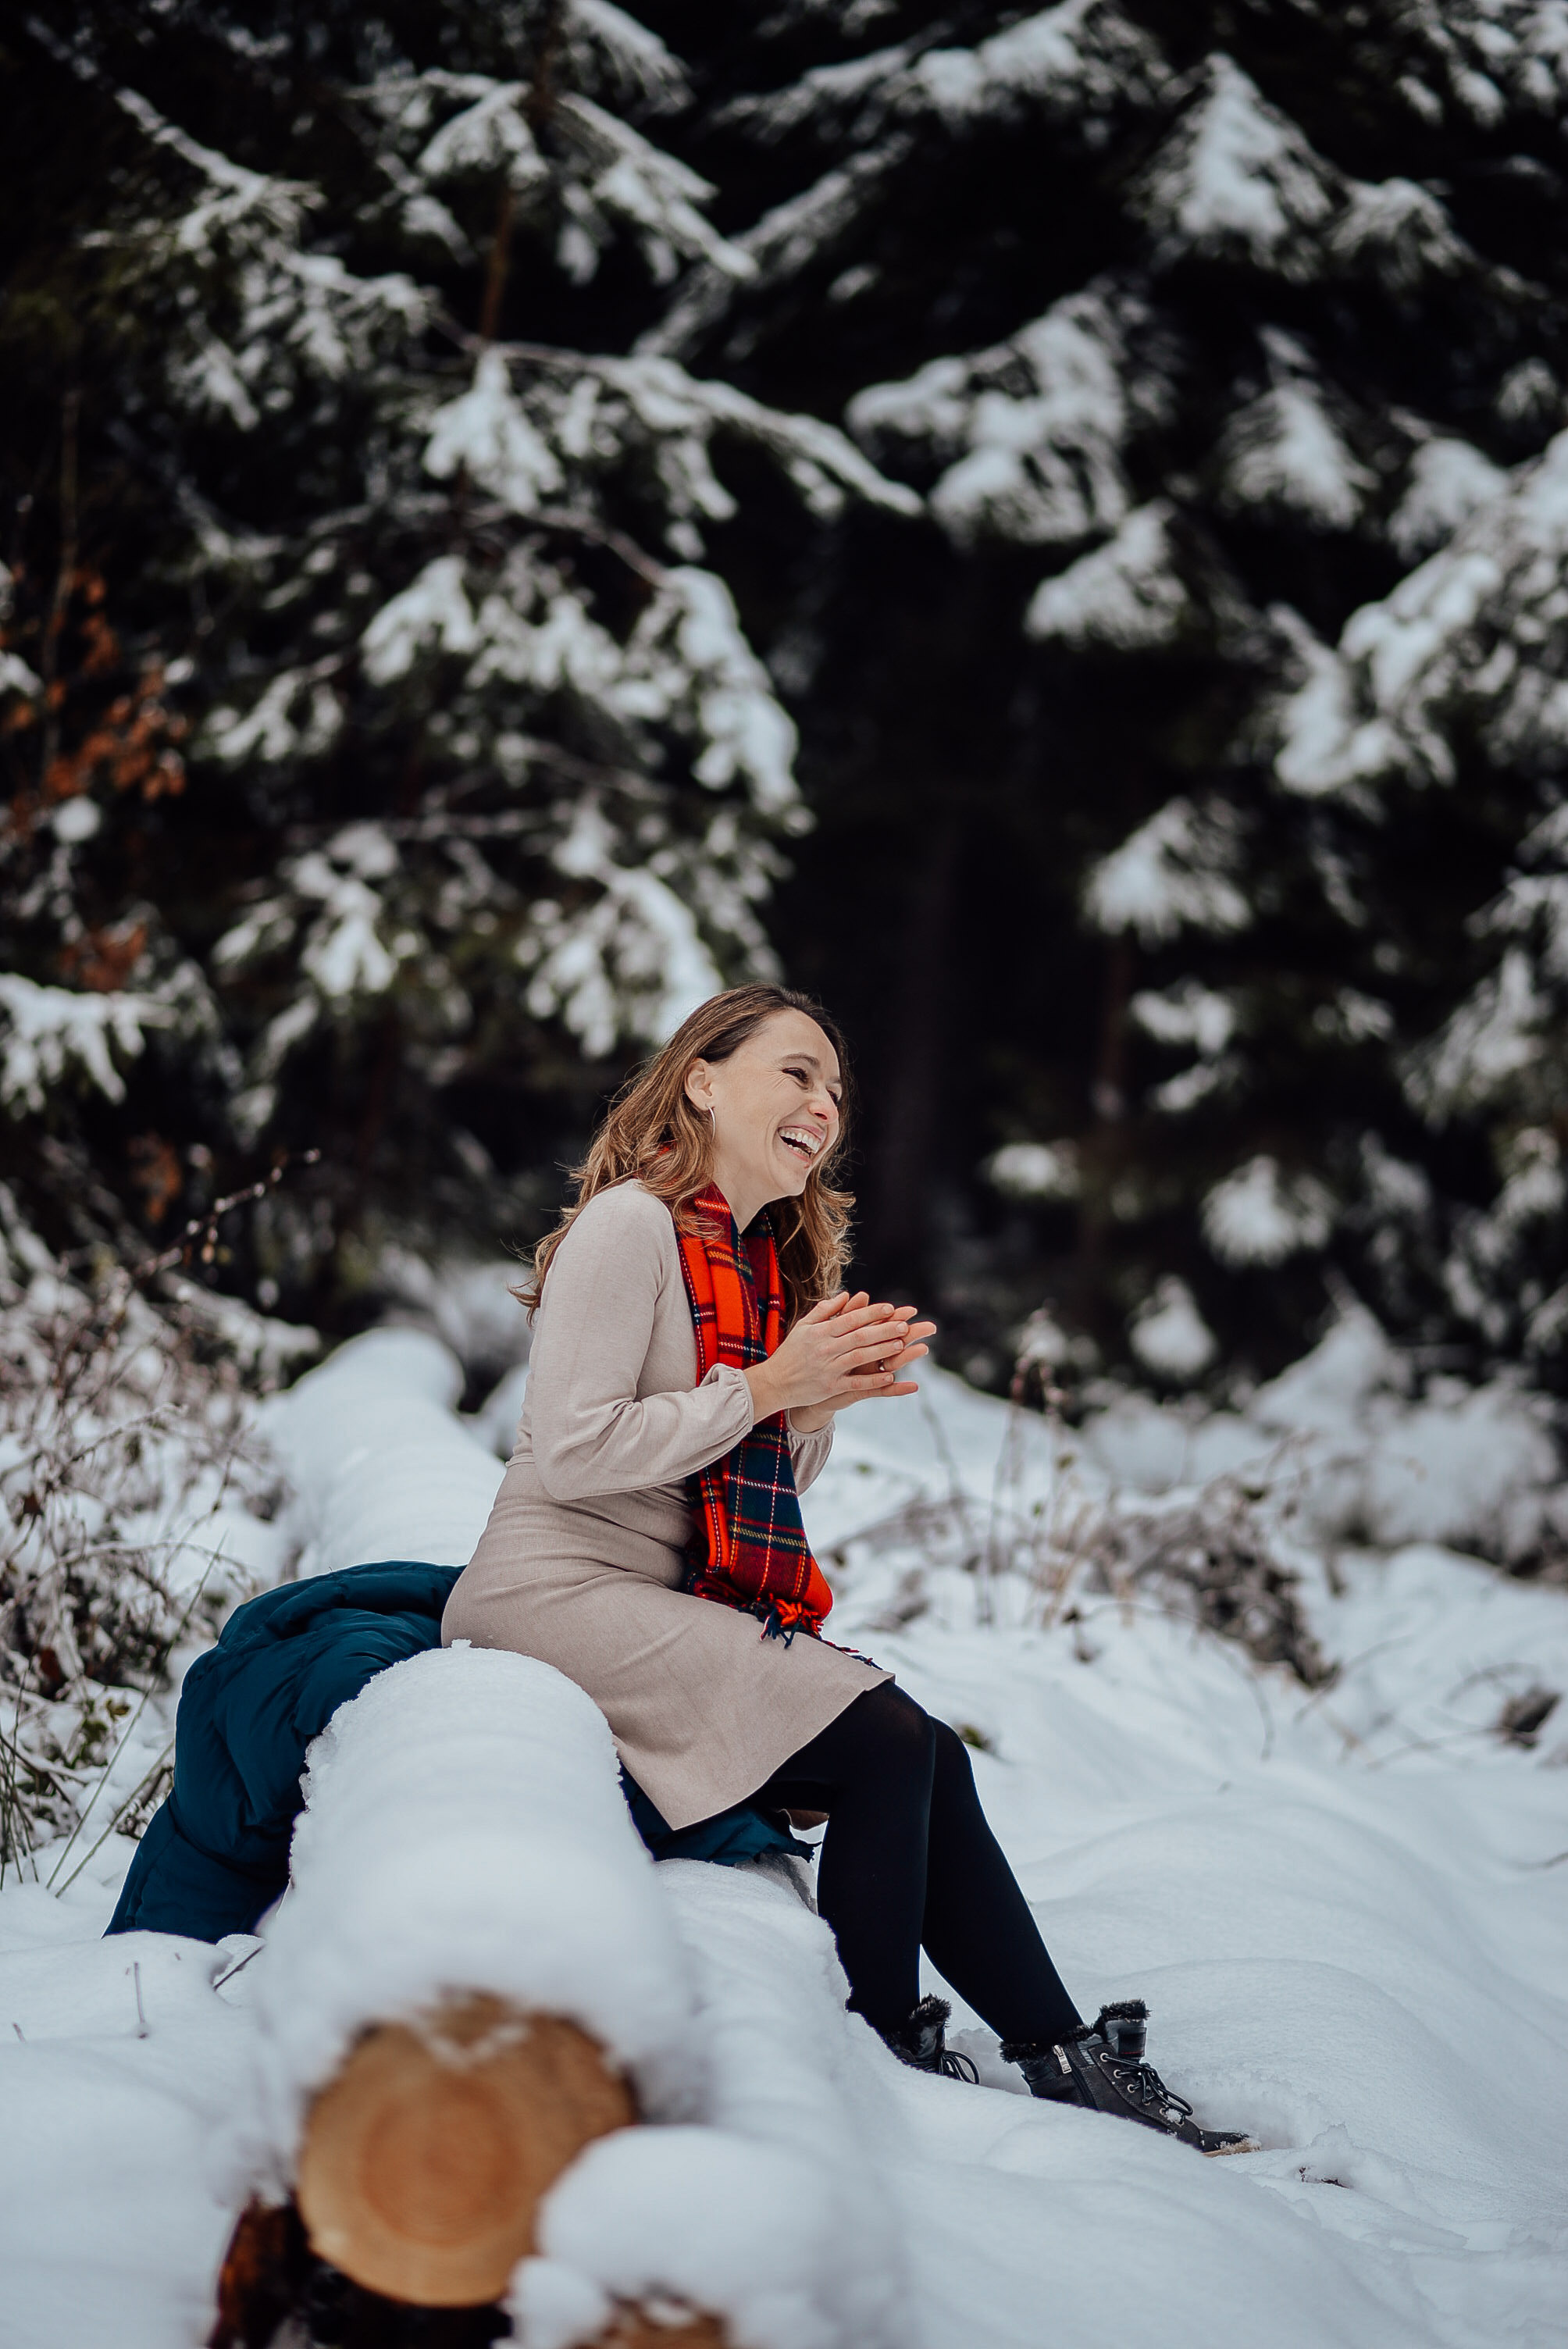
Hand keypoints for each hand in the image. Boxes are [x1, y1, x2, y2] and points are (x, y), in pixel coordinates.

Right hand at [744, 1290, 935, 1428]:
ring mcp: (829, 1368)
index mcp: (820, 1332)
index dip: (872, 1313)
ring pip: (860, 1357)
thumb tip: (846, 1294)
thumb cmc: (791, 1352)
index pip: (851, 1319)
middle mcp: (826, 1348)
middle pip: (860, 1336)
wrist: (774, 1382)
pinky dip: (873, 1380)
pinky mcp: (830, 1387)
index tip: (891, 1308)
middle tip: (905, 1325)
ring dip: (882, 1350)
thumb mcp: (803, 1326)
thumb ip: (825, 1310)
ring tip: (902, 1345)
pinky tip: (890, 1376)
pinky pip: (855, 1383)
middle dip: (884, 1330)